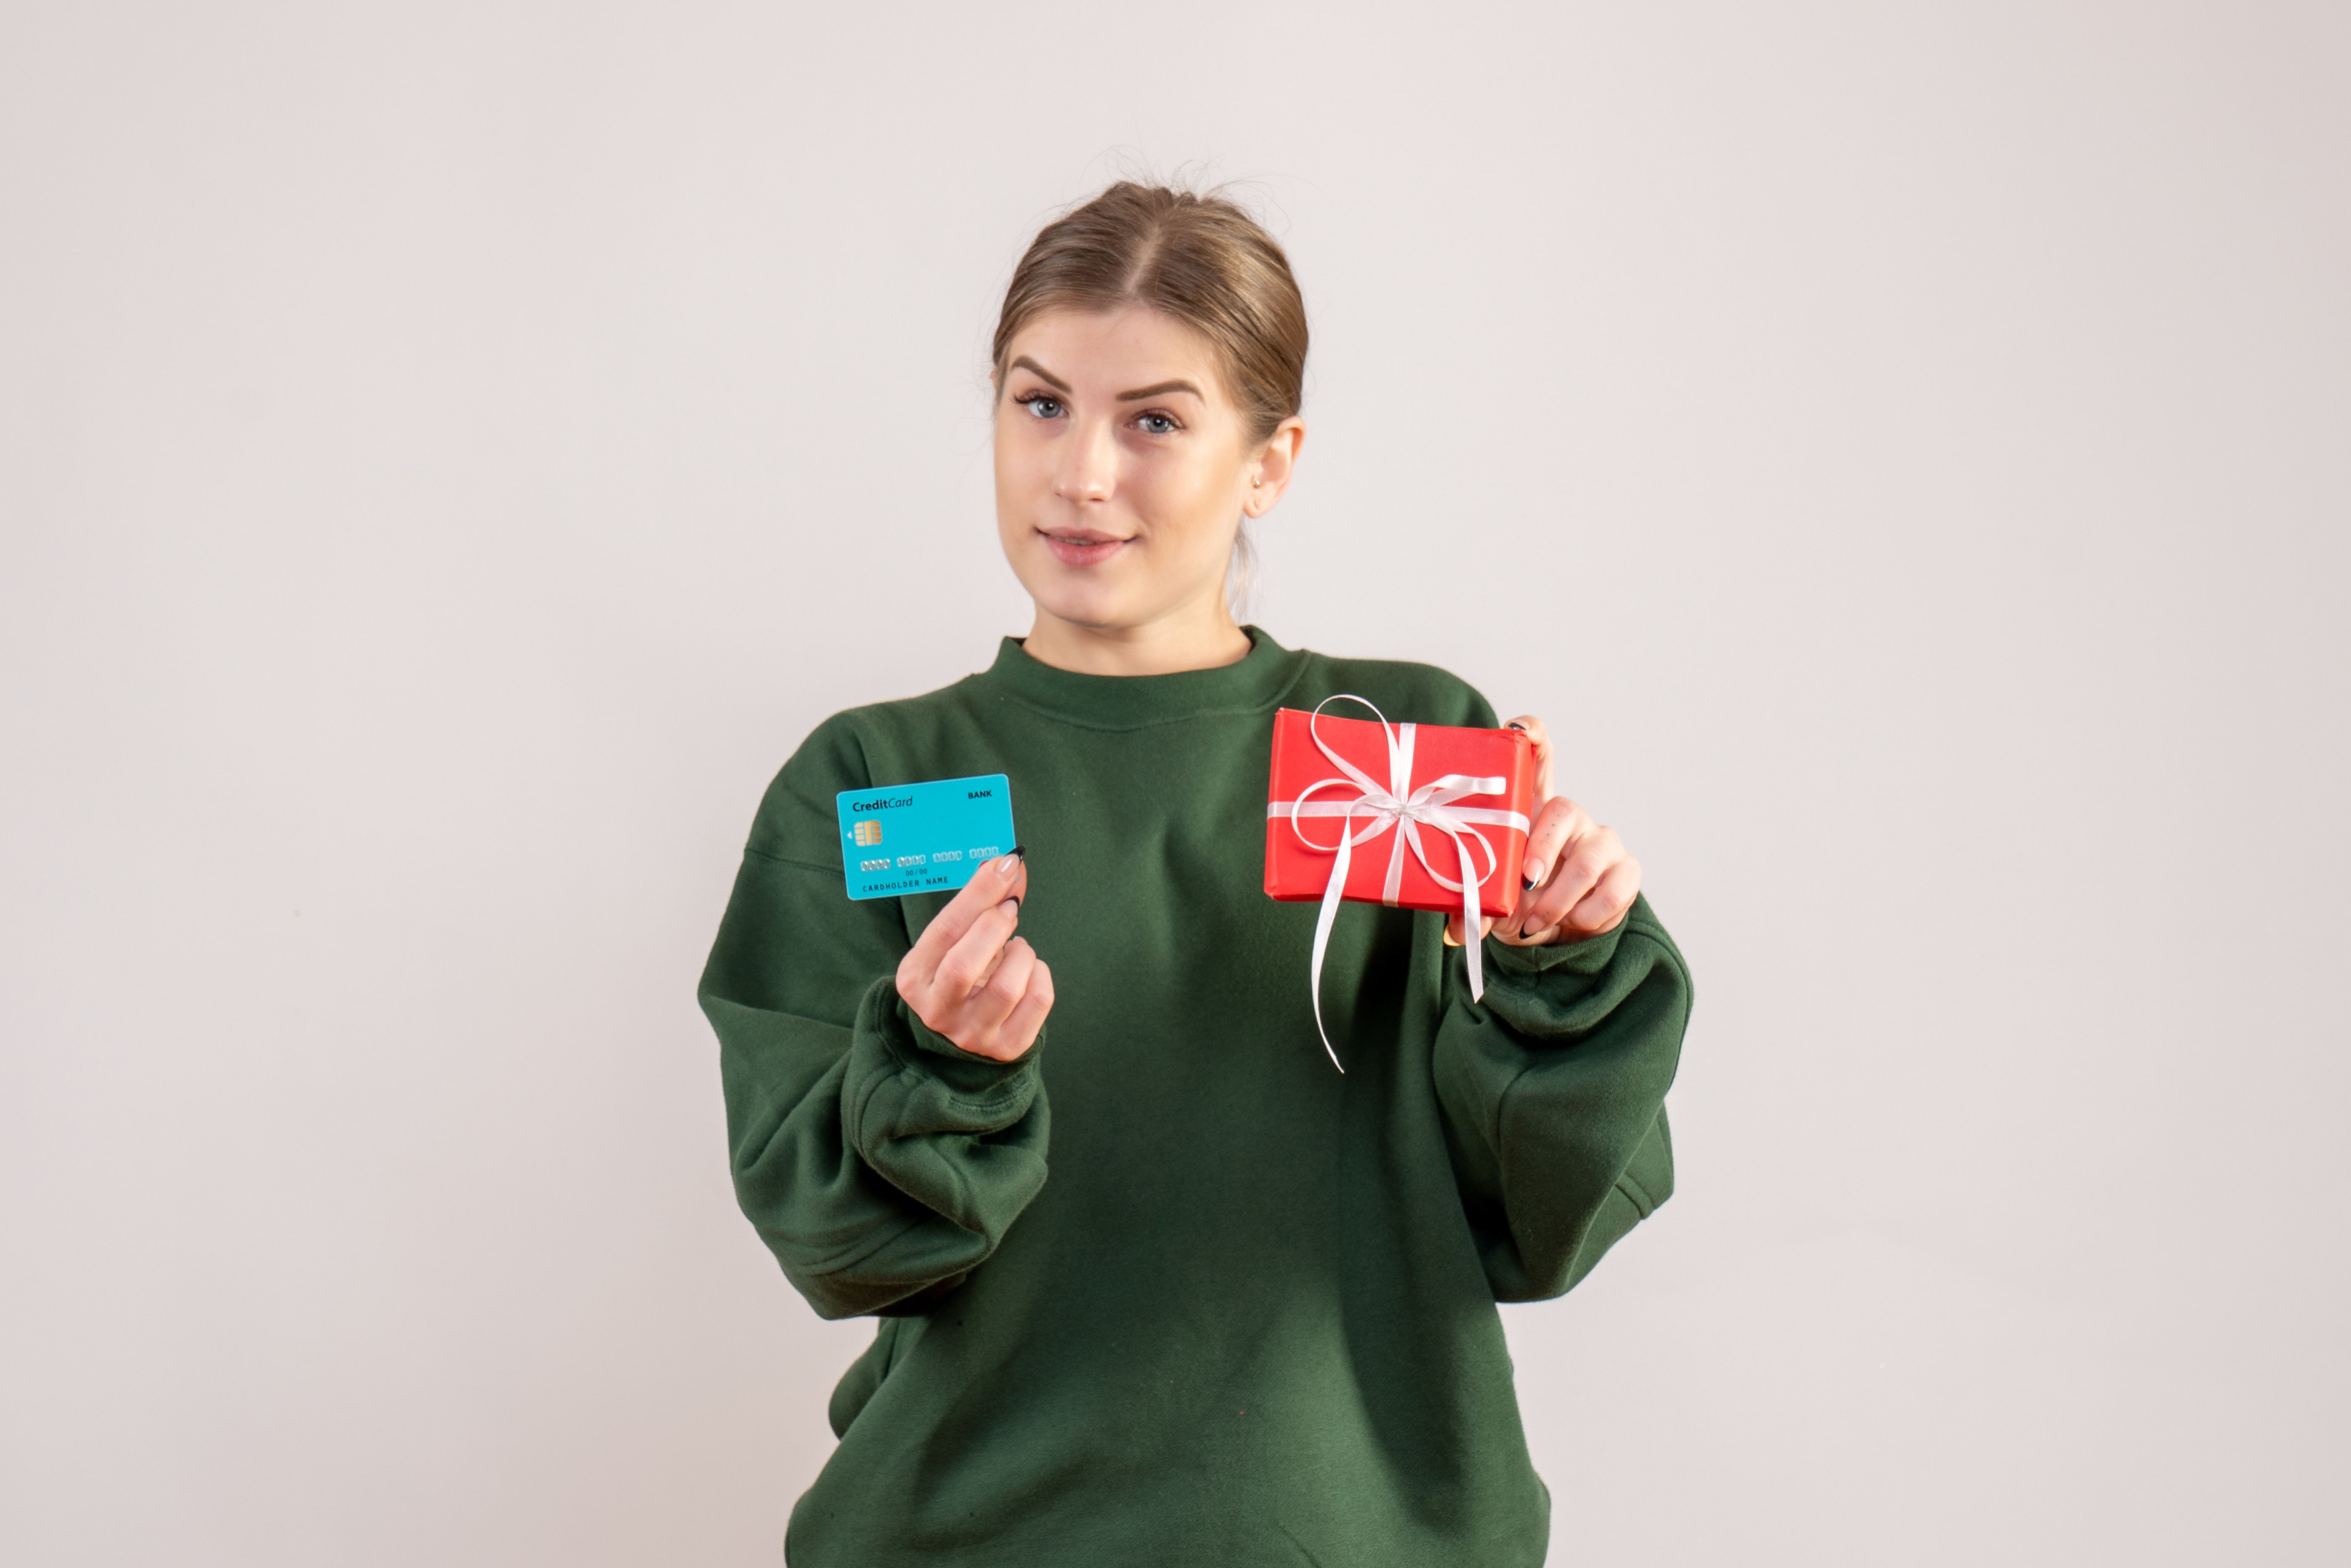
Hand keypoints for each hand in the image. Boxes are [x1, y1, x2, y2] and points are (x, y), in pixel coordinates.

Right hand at [895, 852, 1053, 1061]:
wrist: (961, 1034)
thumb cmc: (958, 974)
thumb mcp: (954, 942)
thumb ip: (977, 906)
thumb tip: (1008, 864)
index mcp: (915, 979)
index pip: (945, 931)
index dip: (979, 893)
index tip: (1004, 864)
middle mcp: (938, 1011)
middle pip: (965, 965)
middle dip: (995, 926)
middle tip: (1009, 909)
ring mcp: (972, 1034)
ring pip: (1008, 987)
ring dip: (1022, 953)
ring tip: (1016, 948)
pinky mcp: (1007, 1047)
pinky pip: (1038, 1001)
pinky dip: (1040, 975)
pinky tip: (1028, 971)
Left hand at [1445, 715, 1641, 947]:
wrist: (1561, 932)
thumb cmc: (1521, 902)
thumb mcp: (1494, 901)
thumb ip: (1474, 906)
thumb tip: (1456, 931)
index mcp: (1534, 811)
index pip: (1539, 760)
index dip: (1532, 737)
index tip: (1518, 729)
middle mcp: (1571, 818)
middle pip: (1564, 811)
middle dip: (1542, 850)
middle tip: (1524, 884)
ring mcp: (1602, 840)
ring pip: (1588, 859)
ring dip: (1560, 898)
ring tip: (1537, 921)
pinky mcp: (1626, 870)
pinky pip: (1613, 890)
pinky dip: (1587, 915)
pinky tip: (1571, 923)